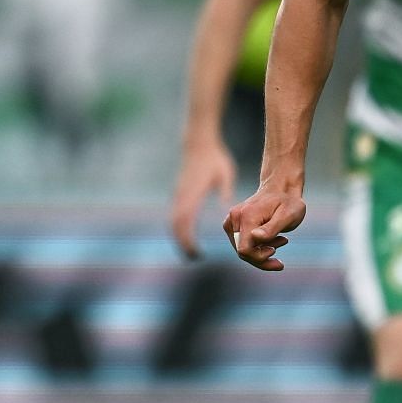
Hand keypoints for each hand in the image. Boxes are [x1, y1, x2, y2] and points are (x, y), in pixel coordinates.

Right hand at [170, 138, 236, 259]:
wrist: (198, 145)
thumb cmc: (214, 159)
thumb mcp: (225, 174)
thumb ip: (225, 190)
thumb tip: (227, 208)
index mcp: (192, 194)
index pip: (185, 221)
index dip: (188, 238)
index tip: (196, 252)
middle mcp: (181, 196)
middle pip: (176, 226)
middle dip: (182, 243)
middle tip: (193, 258)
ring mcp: (178, 195)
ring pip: (174, 221)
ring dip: (179, 237)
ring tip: (190, 252)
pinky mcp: (179, 194)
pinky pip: (175, 215)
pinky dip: (179, 228)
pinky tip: (187, 237)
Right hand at [223, 187, 305, 271]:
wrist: (282, 188)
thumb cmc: (288, 202)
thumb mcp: (288, 215)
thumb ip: (271, 228)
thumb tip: (255, 236)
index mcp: (247, 217)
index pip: (244, 249)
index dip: (259, 257)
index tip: (276, 252)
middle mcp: (234, 218)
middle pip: (242, 251)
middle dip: (262, 256)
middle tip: (283, 244)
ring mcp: (231, 221)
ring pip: (242, 249)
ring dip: (262, 251)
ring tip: (282, 239)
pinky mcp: (233, 224)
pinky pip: (242, 243)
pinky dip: (257, 246)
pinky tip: (274, 240)